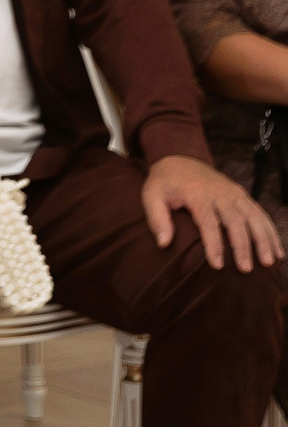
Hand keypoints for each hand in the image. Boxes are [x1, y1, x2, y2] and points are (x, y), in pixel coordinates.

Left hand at [143, 154, 283, 271]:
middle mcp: (220, 193)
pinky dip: (271, 232)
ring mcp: (234, 193)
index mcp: (197, 194)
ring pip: (254, 216)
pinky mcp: (243, 195)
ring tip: (268, 261)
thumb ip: (157, 218)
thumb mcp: (151, 194)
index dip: (214, 244)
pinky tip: (277, 250)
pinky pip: (261, 213)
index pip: (208, 221)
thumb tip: (163, 243)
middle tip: (246, 269)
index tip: (217, 264)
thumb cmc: (166, 182)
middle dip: (242, 245)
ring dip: (263, 239)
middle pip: (235, 220)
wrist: (180, 157)